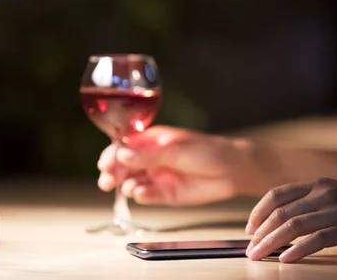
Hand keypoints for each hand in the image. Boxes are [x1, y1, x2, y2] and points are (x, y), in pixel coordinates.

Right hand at [97, 126, 260, 205]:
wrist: (231, 171)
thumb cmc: (206, 151)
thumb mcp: (175, 150)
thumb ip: (148, 156)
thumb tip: (121, 155)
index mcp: (151, 141)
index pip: (123, 146)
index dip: (112, 154)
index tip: (105, 163)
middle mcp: (150, 159)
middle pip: (122, 166)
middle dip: (112, 173)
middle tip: (107, 181)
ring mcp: (156, 176)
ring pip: (131, 182)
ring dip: (126, 185)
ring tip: (130, 187)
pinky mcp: (164, 194)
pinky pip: (146, 196)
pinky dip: (140, 195)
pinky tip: (140, 194)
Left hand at [245, 178, 336, 262]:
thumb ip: (313, 203)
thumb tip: (286, 220)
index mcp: (318, 184)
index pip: (277, 194)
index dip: (258, 211)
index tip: (250, 228)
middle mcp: (323, 193)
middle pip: (280, 212)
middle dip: (260, 231)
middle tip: (249, 248)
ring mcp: (335, 210)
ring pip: (292, 226)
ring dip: (270, 242)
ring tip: (258, 255)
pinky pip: (315, 240)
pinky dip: (297, 251)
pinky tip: (285, 260)